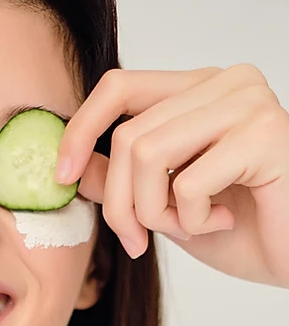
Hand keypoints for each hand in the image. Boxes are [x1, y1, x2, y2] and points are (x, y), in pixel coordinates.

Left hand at [55, 65, 288, 287]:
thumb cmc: (244, 232)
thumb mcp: (167, 209)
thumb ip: (125, 182)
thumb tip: (75, 168)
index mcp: (199, 91)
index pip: (120, 87)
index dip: (81, 129)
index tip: (61, 176)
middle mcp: (224, 84)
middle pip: (127, 135)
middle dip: (121, 204)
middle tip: (137, 241)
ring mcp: (247, 103)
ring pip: (148, 154)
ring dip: (155, 213)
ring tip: (189, 228)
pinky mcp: (264, 134)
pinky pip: (189, 183)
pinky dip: (194, 221)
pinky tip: (223, 222)